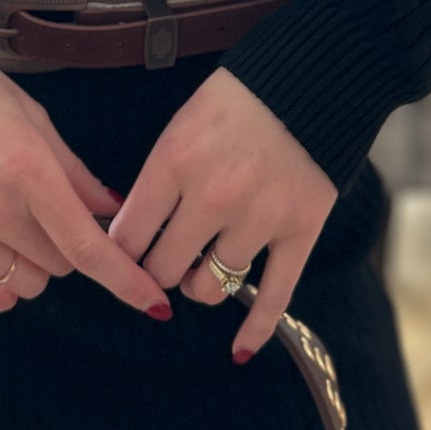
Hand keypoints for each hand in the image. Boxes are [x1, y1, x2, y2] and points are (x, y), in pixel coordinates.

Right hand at [0, 31, 172, 322]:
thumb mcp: (31, 115)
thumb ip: (73, 172)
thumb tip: (111, 211)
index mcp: (27, 170)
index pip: (88, 248)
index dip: (126, 280)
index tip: (154, 303)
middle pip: (59, 266)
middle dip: (67, 245)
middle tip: (46, 208)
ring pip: (22, 283)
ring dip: (29, 262)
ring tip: (8, 219)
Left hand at [107, 66, 337, 359]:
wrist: (312, 80)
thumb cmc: (238, 101)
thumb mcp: (182, 126)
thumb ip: (157, 180)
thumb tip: (129, 233)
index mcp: (174, 162)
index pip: (127, 236)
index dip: (118, 253)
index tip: (119, 257)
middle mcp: (213, 196)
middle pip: (163, 268)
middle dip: (156, 270)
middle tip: (163, 260)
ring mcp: (259, 217)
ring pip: (209, 287)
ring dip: (198, 286)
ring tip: (201, 269)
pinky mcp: (299, 231)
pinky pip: (273, 297)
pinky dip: (254, 329)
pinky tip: (239, 349)